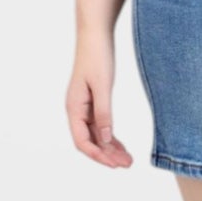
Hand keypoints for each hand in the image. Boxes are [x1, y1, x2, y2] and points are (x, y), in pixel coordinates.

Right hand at [67, 26, 132, 167]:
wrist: (96, 35)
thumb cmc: (97, 57)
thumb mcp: (103, 86)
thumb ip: (104, 113)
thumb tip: (106, 140)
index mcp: (74, 108)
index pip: (82, 141)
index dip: (97, 155)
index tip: (114, 164)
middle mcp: (76, 110)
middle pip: (90, 141)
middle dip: (107, 155)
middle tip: (127, 165)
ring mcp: (84, 107)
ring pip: (96, 135)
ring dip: (110, 148)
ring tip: (127, 160)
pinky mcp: (93, 101)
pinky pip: (100, 125)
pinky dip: (111, 137)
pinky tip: (121, 146)